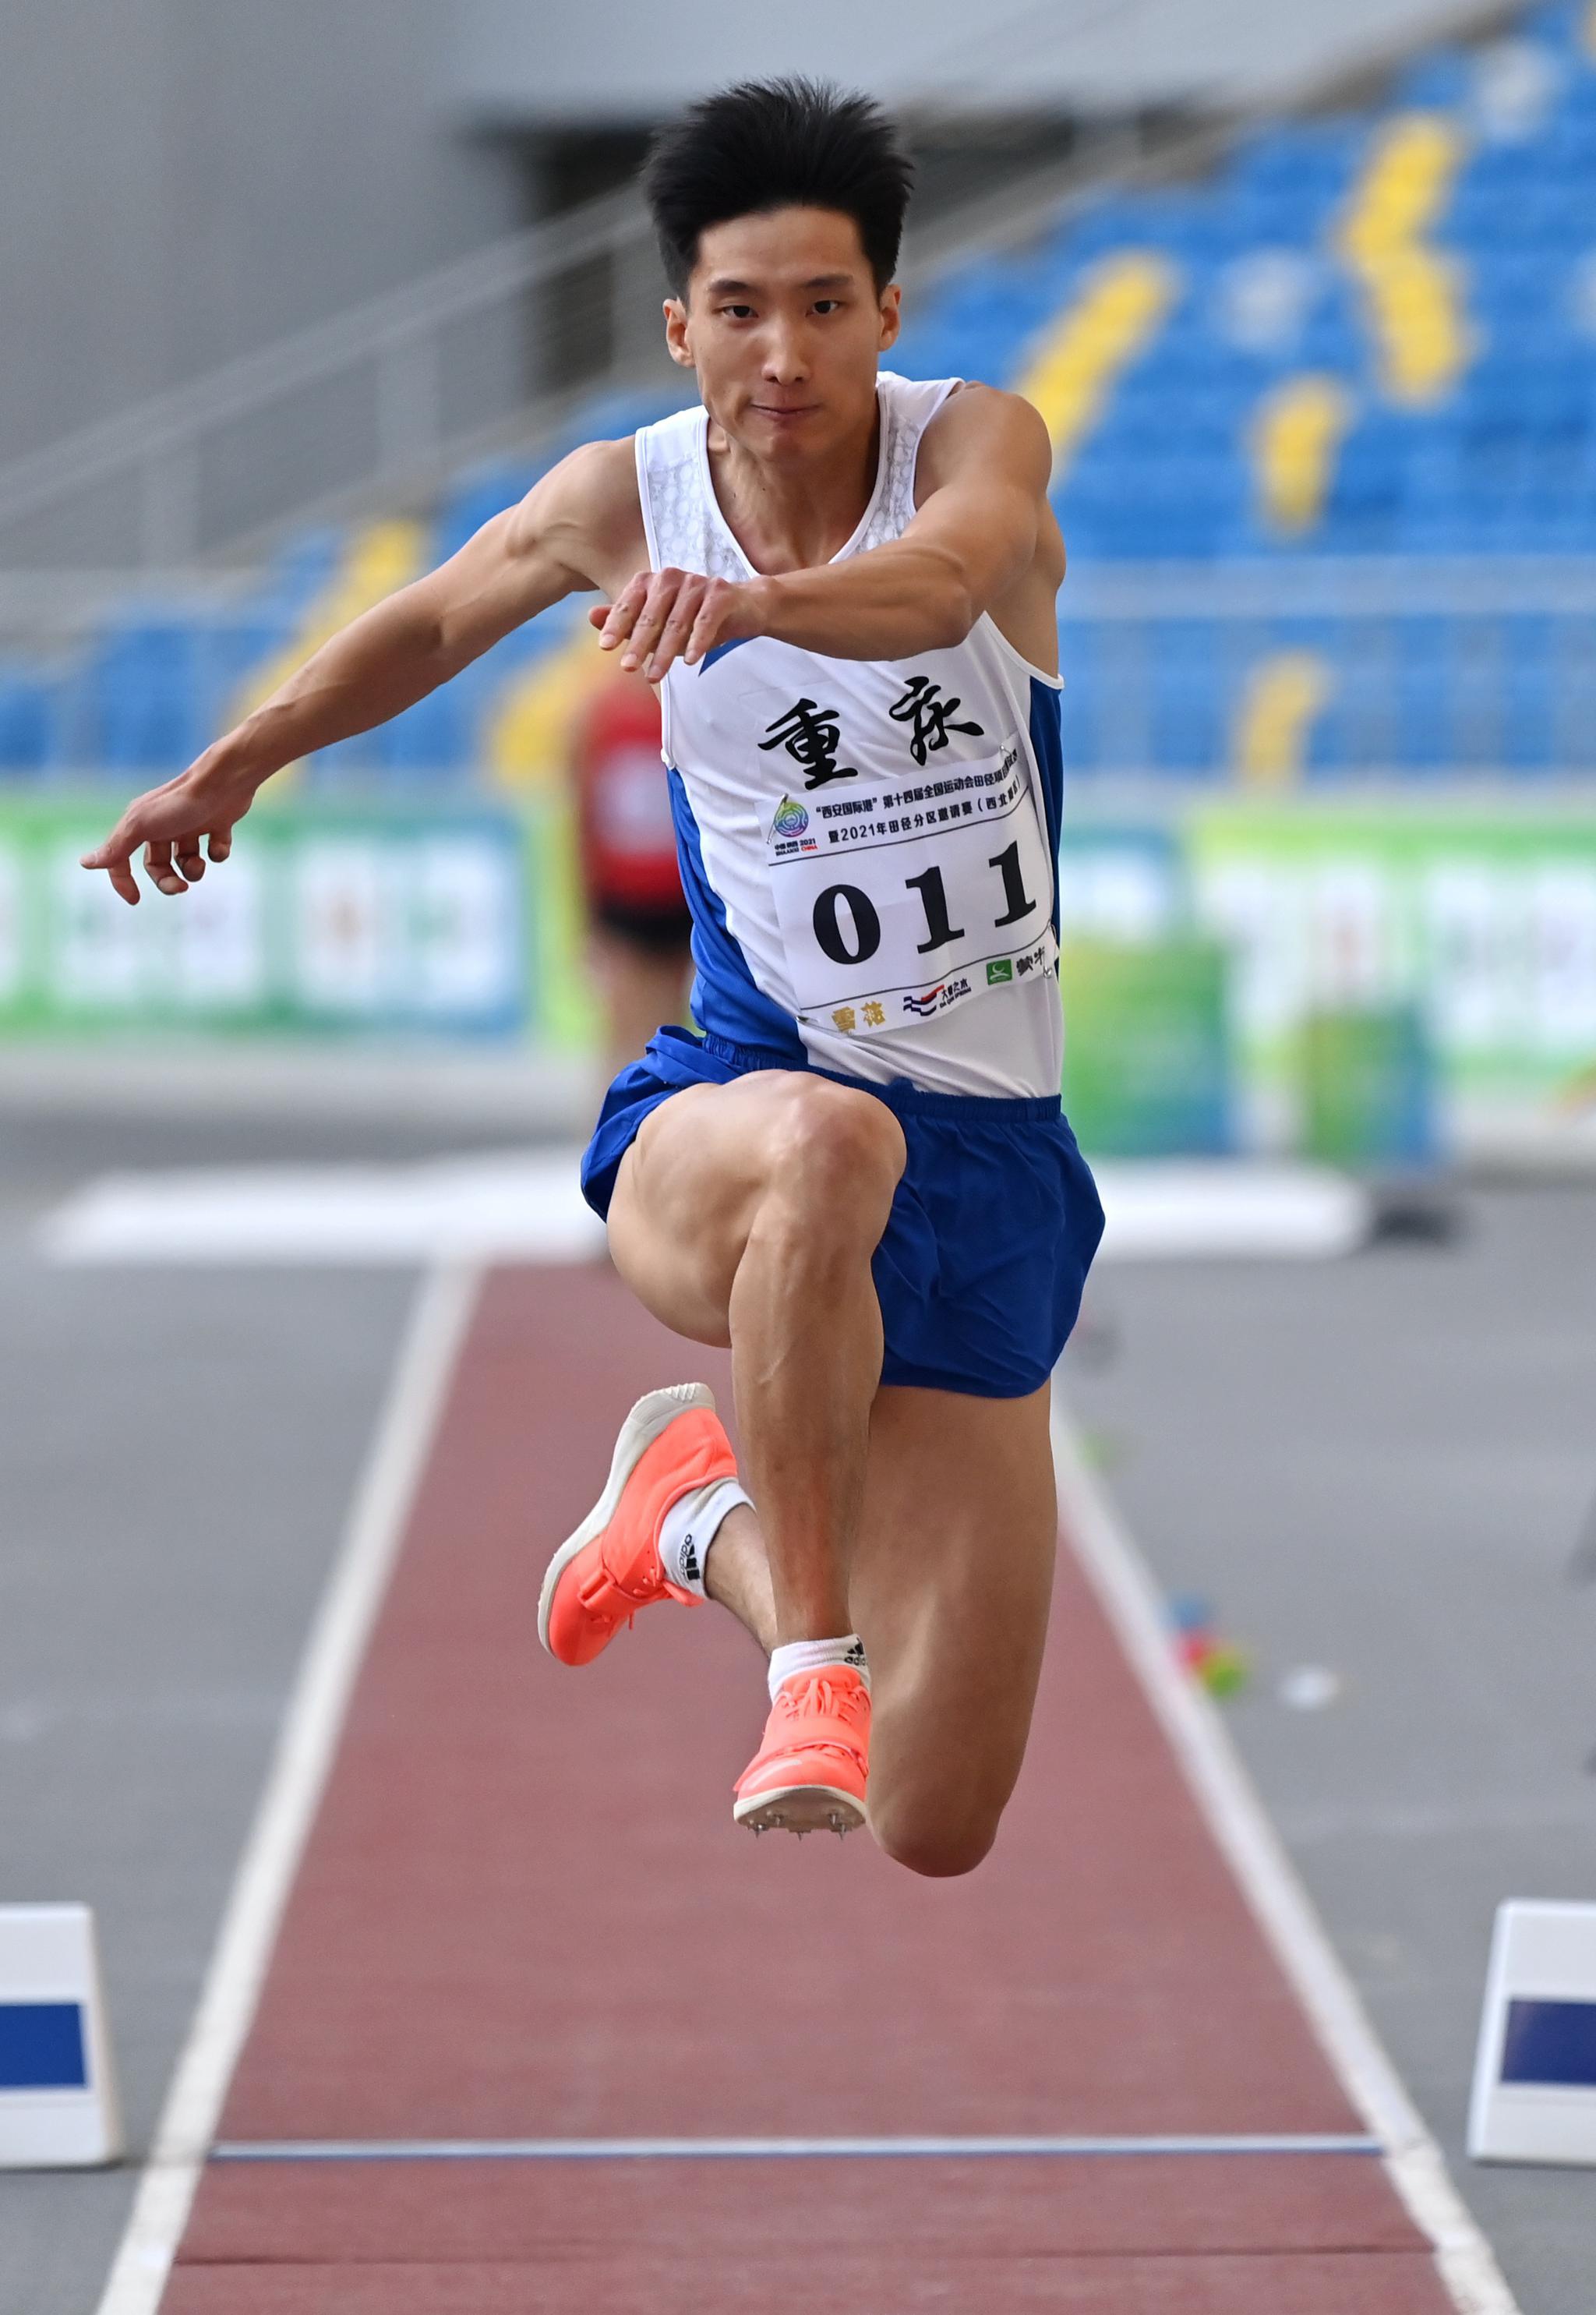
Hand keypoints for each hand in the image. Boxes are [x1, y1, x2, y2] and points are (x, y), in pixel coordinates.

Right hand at [79, 761, 256, 905]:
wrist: (225, 781)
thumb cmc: (180, 803)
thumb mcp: (141, 827)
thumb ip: (116, 847)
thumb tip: (84, 863)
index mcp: (141, 824)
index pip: (122, 859)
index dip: (123, 880)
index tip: (135, 900)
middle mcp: (163, 825)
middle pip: (158, 866)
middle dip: (168, 881)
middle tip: (181, 888)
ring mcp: (191, 825)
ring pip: (187, 862)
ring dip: (193, 869)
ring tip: (199, 861)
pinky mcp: (217, 825)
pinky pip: (215, 851)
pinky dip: (218, 852)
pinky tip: (219, 841)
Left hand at [588, 566, 761, 680]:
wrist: (744, 607)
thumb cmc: (695, 616)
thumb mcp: (659, 620)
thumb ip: (627, 619)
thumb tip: (591, 616)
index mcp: (652, 581)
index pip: (629, 603)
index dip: (616, 625)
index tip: (605, 646)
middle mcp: (672, 578)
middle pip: (651, 615)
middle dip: (638, 644)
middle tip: (627, 668)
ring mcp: (698, 584)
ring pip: (677, 622)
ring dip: (665, 652)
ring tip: (655, 676)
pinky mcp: (721, 593)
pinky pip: (706, 620)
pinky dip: (697, 642)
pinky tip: (690, 661)